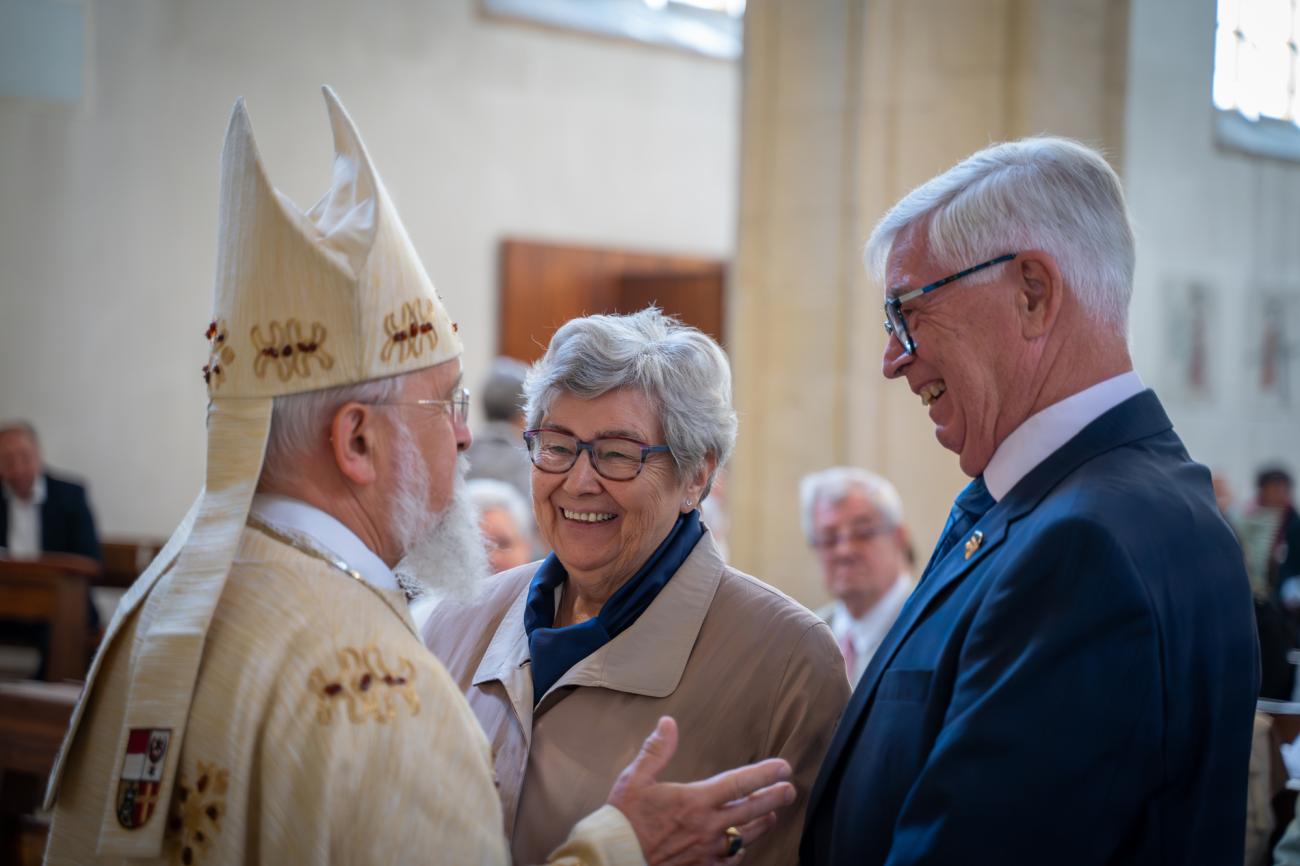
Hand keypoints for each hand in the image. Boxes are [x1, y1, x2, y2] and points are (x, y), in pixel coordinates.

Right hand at [607, 716, 794, 865]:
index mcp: (695, 801)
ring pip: (746, 837)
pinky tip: (741, 845)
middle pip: (753, 811)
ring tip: (772, 814)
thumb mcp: (636, 778)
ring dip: (762, 823)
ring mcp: (706, 851)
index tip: (783, 767)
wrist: (615, 858)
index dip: (765, 774)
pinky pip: (730, 860)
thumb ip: (657, 750)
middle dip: (775, 798)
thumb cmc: (624, 819)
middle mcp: (707, 827)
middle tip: (790, 789)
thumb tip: (668, 723)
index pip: (740, 784)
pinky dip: (739, 849)